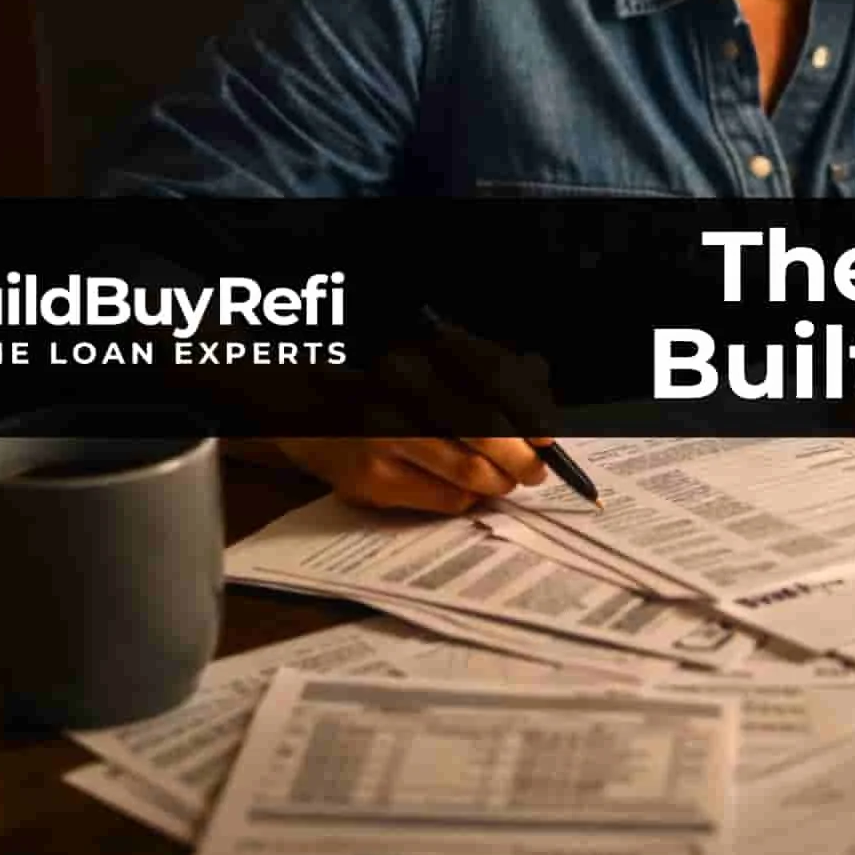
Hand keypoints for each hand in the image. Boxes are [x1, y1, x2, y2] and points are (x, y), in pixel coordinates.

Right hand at [273, 311, 565, 513]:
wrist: (307, 412)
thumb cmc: (384, 387)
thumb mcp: (432, 362)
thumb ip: (487, 367)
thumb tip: (540, 393)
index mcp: (422, 355)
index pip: (493, 380)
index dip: (528, 415)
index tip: (547, 440)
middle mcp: (401, 392)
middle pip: (485, 432)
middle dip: (521, 459)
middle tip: (535, 471)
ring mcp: (384, 439)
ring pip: (469, 474)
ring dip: (497, 482)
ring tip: (503, 481)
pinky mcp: (373, 480)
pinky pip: (443, 500)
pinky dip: (466, 498)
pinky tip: (465, 491)